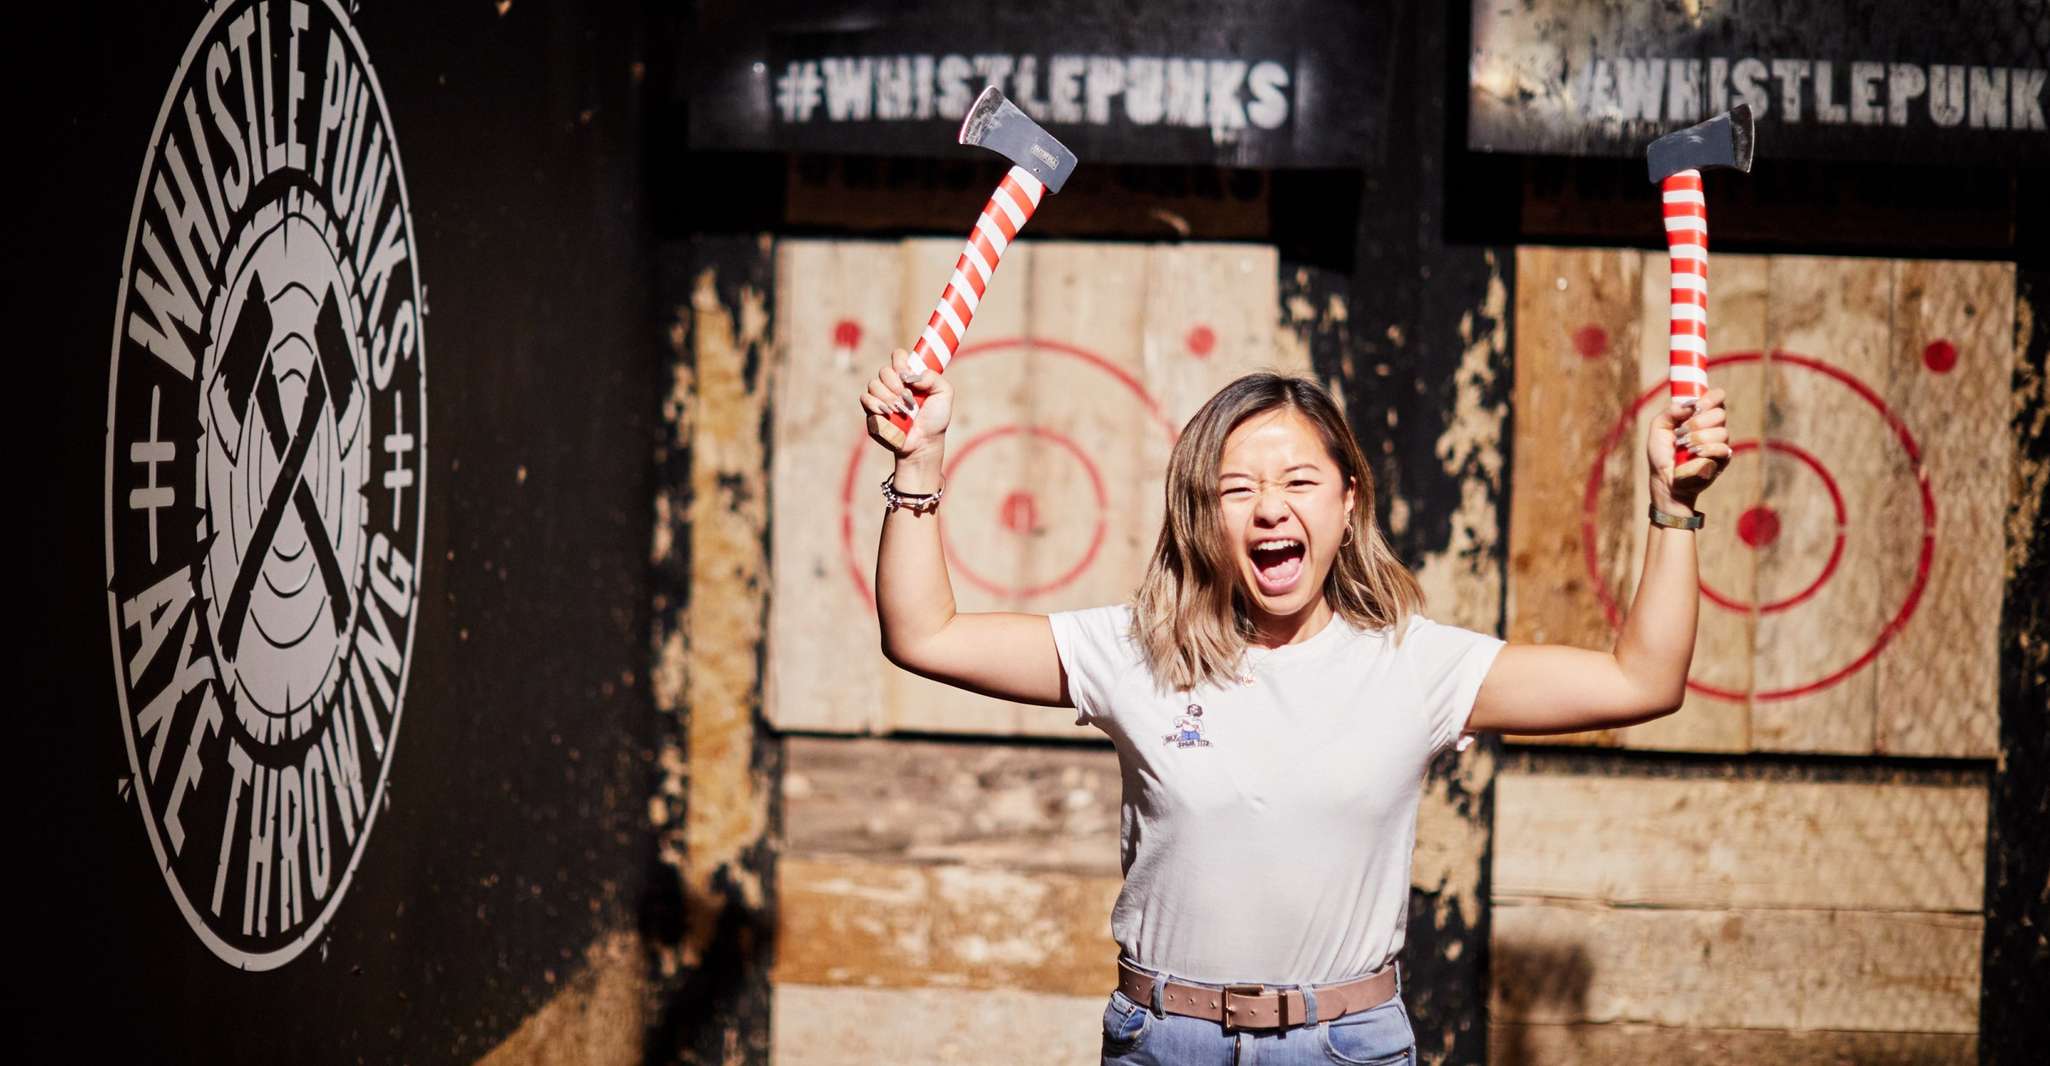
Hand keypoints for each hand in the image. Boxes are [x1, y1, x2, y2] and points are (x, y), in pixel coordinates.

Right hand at [859, 348, 951, 458]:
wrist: (924, 443)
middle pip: (884, 370)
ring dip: (889, 397)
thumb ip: (933, 377)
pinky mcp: (871, 411)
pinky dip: (876, 404)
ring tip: (901, 410)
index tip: (907, 375)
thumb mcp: (944, 394)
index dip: (900, 361)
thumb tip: (909, 375)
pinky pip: (865, 398)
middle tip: (908, 398)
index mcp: (909, 376)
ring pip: (874, 384)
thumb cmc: (935, 419)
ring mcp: (880, 397)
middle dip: (896, 385)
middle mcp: (893, 384)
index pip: (898, 356)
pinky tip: (887, 413)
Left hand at [1646, 386, 1729, 511]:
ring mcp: (1721, 442)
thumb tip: (1689, 405)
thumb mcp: (1658, 428)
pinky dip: (1706, 450)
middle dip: (1698, 421)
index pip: (1718, 397)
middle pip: (1720, 413)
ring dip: (1698, 437)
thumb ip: (1670, 412)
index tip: (1697, 405)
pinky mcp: (1723, 459)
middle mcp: (1714, 427)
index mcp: (1701, 415)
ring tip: (1684, 446)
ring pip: (1721, 431)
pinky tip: (1694, 454)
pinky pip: (1722, 448)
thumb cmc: (1662, 454)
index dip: (1711, 398)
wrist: (1664, 479)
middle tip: (1682, 431)